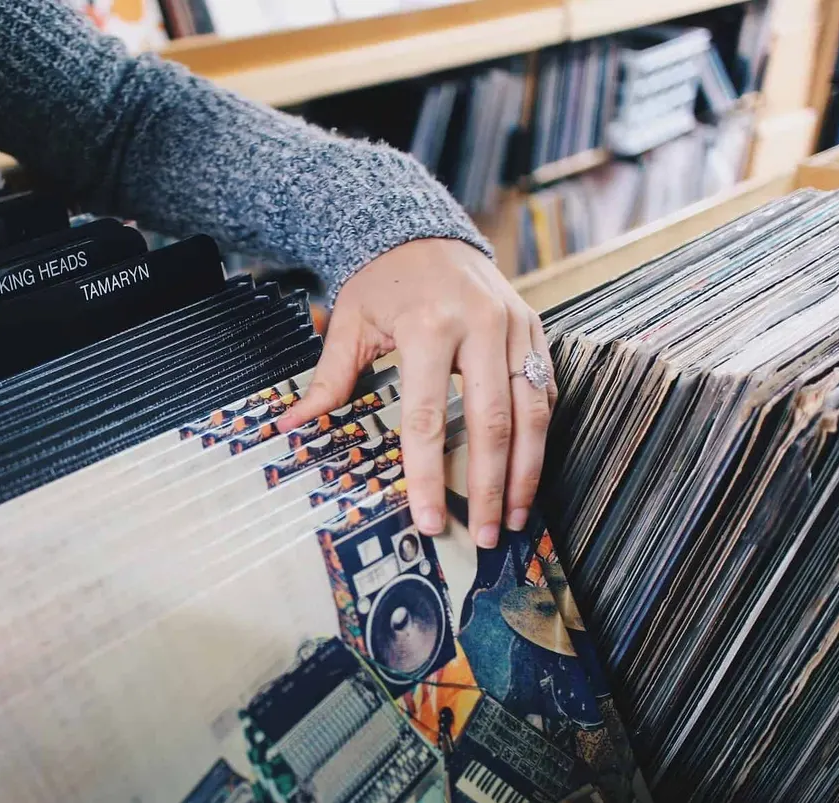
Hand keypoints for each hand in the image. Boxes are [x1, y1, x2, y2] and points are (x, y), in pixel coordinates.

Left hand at [278, 239, 556, 547]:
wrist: (423, 232)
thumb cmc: (383, 281)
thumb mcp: (349, 322)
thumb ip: (329, 378)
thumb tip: (293, 426)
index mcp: (429, 327)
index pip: (429, 418)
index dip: (430, 476)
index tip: (431, 520)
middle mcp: (480, 326)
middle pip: (492, 423)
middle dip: (490, 487)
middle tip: (486, 534)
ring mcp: (514, 326)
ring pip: (533, 412)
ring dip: (527, 471)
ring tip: (517, 516)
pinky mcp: (534, 327)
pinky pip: (545, 389)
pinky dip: (541, 435)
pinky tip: (530, 471)